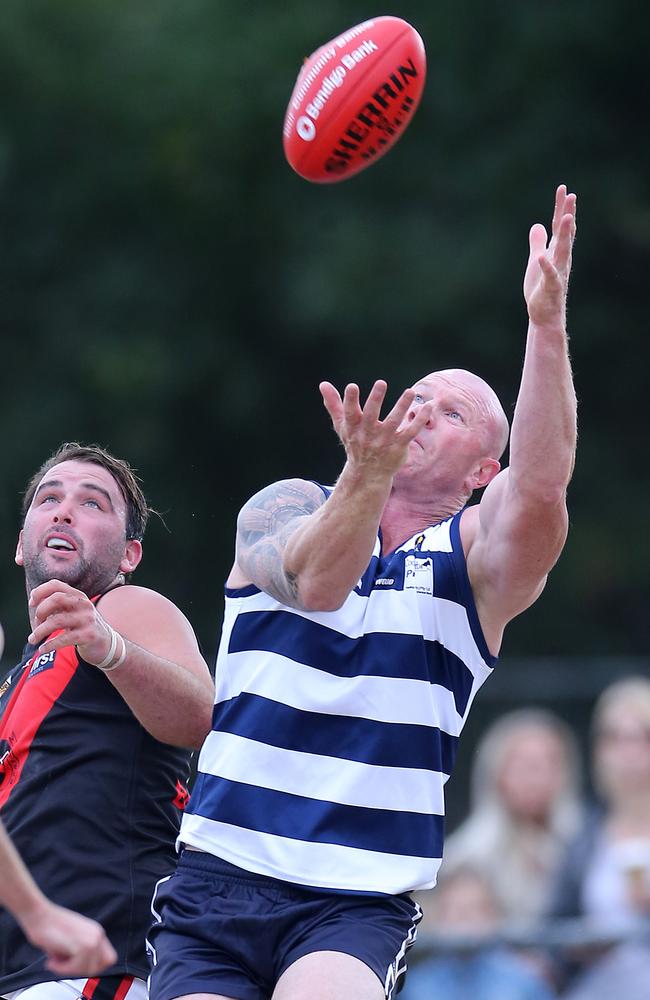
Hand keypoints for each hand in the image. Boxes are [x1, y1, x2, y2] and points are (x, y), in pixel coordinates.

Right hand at [24, 900, 116, 974]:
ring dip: (70, 970)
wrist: (39, 915)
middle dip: (81, 970)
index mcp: (96, 932)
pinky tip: (52, 959)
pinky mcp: (82, 944)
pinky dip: (62, 969)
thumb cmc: (50, 926)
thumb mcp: (71, 940)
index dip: (93, 967)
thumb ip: (80, 954)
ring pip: (88, 970)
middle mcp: (97, 934)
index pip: (108, 959)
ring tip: (55, 960)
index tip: (76, 966)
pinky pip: (76, 968)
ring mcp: (92, 938)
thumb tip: (79, 970)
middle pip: (100, 967)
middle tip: (65, 964)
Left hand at [28, 580, 113, 665]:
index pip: (56, 585)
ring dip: (40, 631)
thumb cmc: (83, 626)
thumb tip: (34, 600)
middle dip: (40, 611)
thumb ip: (57, 604)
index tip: (31, 603)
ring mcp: (87, 619)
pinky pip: (63, 639)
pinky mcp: (88, 635)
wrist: (106, 643)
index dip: (40, 592)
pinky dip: (49, 645)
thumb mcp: (73, 610)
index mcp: (78, 596)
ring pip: (56, 621)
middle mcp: (84, 605)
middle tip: (36, 623)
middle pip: (56, 598)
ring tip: (33, 639)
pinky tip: (43, 649)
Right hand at [319, 379, 432, 478]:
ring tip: (409, 391)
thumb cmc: (355, 444)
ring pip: (394, 422)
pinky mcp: (399, 446)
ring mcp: (384, 441)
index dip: (350, 400)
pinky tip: (427, 406)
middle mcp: (368, 434)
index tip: (352, 386)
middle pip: (371, 416)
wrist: (367, 474)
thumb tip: (323, 384)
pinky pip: (410, 432)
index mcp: (353, 427)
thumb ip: (334, 404)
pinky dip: (420, 420)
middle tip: (381, 383)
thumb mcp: (342, 426)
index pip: (350, 413)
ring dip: (402, 407)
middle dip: (375, 400)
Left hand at [524, 184, 576, 328]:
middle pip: (565, 234)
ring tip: (566, 218)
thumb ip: (538, 243)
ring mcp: (557, 273)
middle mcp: (560, 260)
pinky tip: (542, 257)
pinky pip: (550, 276)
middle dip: (567, 215)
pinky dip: (546, 266)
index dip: (561, 208)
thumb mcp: (536, 260)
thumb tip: (537, 225)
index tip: (563, 189)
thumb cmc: (541, 288)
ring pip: (562, 251)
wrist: (544, 315)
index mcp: (556, 252)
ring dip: (564, 235)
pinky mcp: (551, 288)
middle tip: (571, 196)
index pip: (559, 226)